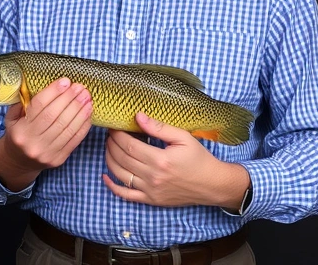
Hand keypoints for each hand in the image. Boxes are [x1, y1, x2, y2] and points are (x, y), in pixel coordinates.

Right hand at [0, 78, 92, 189]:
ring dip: (80, 110)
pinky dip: (84, 124)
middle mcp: (33, 142)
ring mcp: (47, 152)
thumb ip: (23, 102)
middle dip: (70, 99)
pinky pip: (75, 139)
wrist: (19, 161)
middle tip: (80, 87)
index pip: (39, 106)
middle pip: (55, 116)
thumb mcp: (12, 117)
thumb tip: (40, 85)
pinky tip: (88, 112)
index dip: (53, 92)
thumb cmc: (18, 133)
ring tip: (87, 97)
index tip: (65, 81)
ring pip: (67, 127)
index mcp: (19, 130)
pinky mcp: (59, 159)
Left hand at [102, 111, 241, 206]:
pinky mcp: (150, 200)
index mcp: (160, 160)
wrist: (212, 184)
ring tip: (109, 147)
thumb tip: (138, 116)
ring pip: (119, 174)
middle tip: (110, 134)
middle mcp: (152, 177)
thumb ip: (159, 128)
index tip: (114, 126)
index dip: (117, 135)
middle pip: (121, 158)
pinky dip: (112, 186)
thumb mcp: (183, 138)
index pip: (128, 145)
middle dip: (111, 144)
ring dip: (109, 159)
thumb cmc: (199, 159)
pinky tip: (105, 176)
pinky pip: (125, 195)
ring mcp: (150, 191)